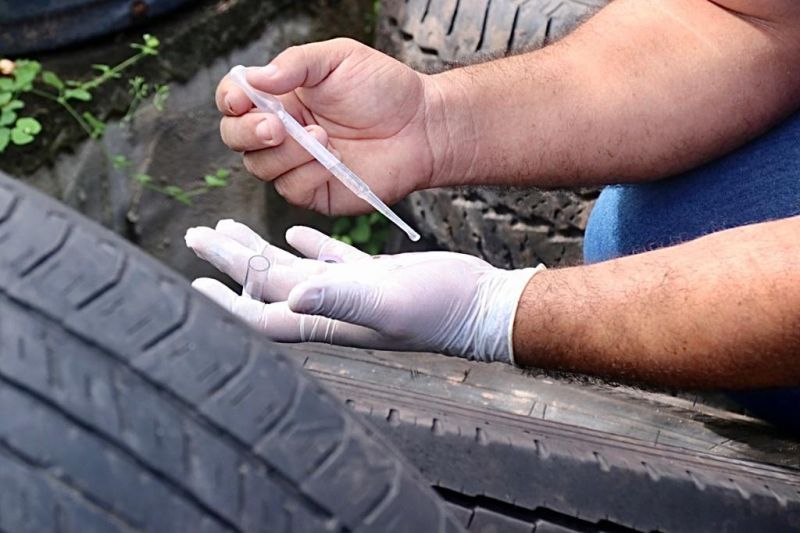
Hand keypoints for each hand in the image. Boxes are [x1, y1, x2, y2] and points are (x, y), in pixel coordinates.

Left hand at [185, 220, 543, 362]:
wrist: (480, 304)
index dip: (227, 300)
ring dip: (259, 250)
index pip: (263, 311)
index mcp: (328, 316)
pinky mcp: (372, 275)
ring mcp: (351, 290)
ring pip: (293, 268)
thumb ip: (341, 297)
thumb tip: (291, 297)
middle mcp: (332, 306)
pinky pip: (329, 260)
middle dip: (230, 261)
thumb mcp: (390, 301)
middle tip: (197, 237)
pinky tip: (293, 234)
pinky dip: (308, 246)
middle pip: (268, 283)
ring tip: (228, 230)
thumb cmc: (441, 309)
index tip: (196, 282)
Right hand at [216, 38, 439, 214]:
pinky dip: (308, 174)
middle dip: (249, 132)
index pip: (235, 100)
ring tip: (323, 136)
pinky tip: (333, 159)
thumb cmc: (385, 90)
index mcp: (282, 96)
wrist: (422, 126)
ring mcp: (297, 164)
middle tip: (277, 125)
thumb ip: (294, 64)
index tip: (242, 99)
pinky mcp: (315, 191)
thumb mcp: (338, 58)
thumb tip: (255, 78)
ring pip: (261, 167)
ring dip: (287, 153)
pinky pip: (292, 189)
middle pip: (237, 138)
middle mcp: (283, 131)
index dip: (230, 100)